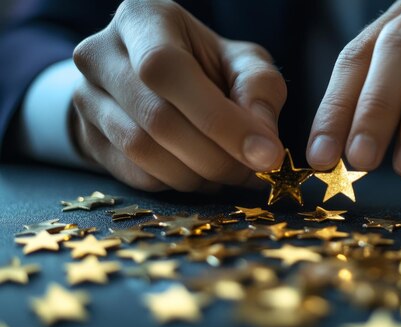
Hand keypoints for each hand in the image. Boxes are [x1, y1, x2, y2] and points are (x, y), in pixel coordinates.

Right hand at [72, 0, 286, 190]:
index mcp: (143, 19)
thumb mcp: (241, 62)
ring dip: (197, 174)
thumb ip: (260, 90)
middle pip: (156, 117)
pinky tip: (202, 174)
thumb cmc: (206, 66)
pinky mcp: (88, 137)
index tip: (264, 154)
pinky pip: (134, 174)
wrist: (151, 81)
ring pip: (142, 151)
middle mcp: (101, 53)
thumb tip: (263, 146)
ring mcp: (86, 97)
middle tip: (252, 171)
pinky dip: (177, 183)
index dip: (218, 119)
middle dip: (216, 156)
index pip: (168, 69)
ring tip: (230, 172)